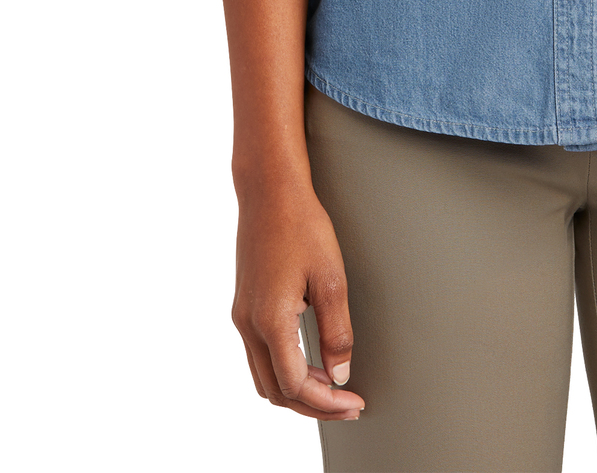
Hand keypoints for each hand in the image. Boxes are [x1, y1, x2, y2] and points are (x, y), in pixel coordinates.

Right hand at [232, 180, 364, 422]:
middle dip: (312, 406)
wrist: (269, 191)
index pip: (295, 386)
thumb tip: (339, 374)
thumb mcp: (331, 278)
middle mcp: (248, 325)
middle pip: (275, 391)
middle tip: (347, 405)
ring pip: (264, 377)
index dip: (326, 404)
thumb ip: (336, 332)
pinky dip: (284, 370)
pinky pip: (259, 356)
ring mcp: (242, 316)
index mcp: (270, 321)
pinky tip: (309, 362)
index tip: (354, 404)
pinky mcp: (243, 306)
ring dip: (296, 391)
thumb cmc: (301, 225)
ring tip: (331, 387)